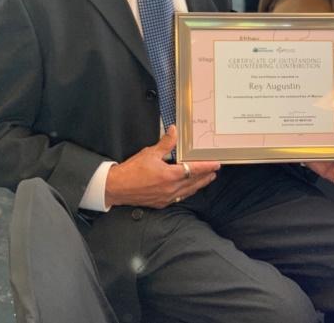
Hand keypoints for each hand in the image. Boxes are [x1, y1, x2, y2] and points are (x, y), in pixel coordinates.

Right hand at [105, 125, 220, 207]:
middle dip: (205, 177)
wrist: (117, 187)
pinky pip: (179, 198)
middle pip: (194, 183)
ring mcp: (166, 198)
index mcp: (169, 176)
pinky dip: (187, 192)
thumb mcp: (149, 153)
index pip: (193, 170)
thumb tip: (174, 131)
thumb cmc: (132, 171)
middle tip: (214, 171)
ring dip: (198, 185)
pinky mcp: (161, 203)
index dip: (206, 167)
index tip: (216, 164)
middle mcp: (171, 189)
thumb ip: (165, 143)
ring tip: (206, 180)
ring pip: (188, 192)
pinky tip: (188, 189)